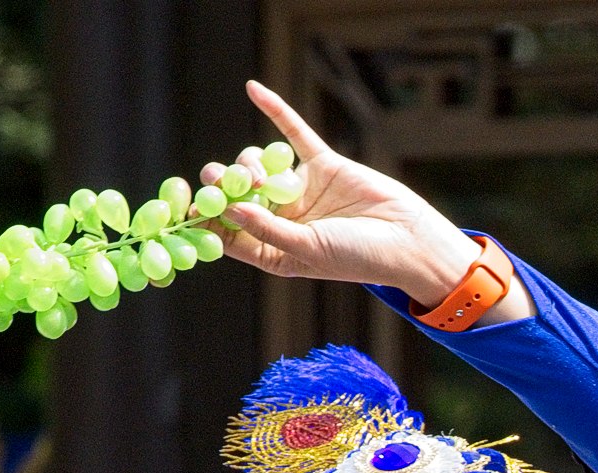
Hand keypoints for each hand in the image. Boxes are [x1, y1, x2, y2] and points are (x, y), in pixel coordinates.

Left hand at [204, 82, 525, 316]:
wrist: (408, 241)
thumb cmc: (359, 258)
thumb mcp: (307, 250)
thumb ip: (267, 230)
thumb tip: (230, 209)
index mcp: (276, 251)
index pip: (231, 235)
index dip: (208, 220)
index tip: (189, 205)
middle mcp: (284, 220)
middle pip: (239, 196)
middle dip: (224, 187)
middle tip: (215, 179)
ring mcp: (302, 191)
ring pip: (260, 167)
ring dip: (251, 164)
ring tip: (256, 172)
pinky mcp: (322, 165)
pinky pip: (293, 134)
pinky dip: (274, 110)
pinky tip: (254, 88)